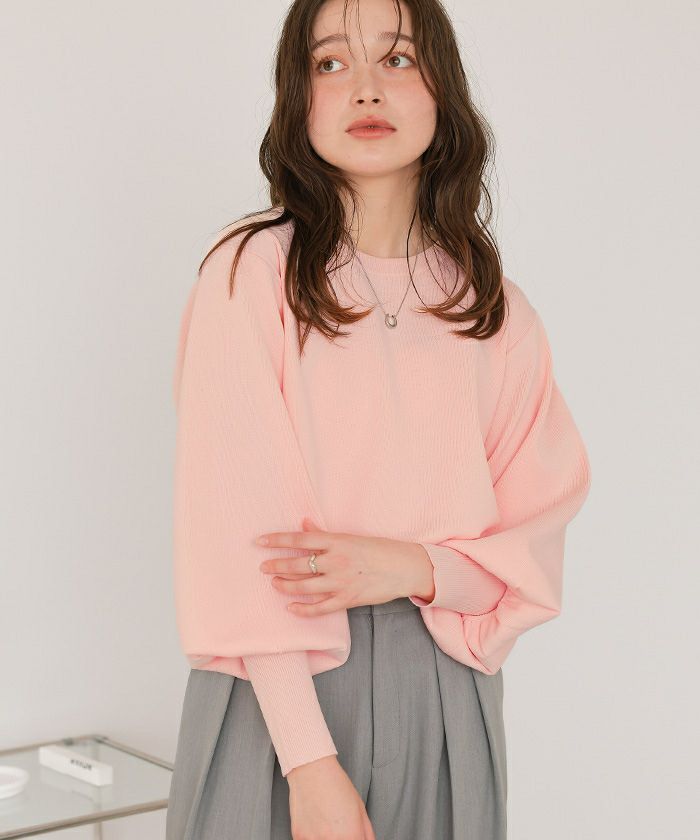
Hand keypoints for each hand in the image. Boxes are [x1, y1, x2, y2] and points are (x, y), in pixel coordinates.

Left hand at [255, 517, 435, 615]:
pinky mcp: (347, 599)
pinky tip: (291, 607)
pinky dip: (303, 609)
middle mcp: (336, 560)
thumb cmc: (379, 550)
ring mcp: (341, 582)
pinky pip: (320, 608)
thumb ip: (325, 534)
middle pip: (298, 563)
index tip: (260, 542)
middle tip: (263, 567)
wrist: (405, 568)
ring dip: (286, 585)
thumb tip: (304, 523)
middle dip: (277, 565)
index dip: (277, 540)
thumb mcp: (351, 537)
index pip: (299, 539)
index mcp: (337, 541)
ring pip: (305, 586)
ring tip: (274, 583)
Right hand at [287, 755, 375, 839]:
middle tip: (339, 828)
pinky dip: (313, 836)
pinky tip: (316, 823)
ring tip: (327, 825)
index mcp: (351, 835)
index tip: (353, 837)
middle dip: (343, 838)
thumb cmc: (336, 784)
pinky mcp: (298, 837)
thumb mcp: (360, 808)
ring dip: (327, 838)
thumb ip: (366, 834)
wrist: (312, 769)